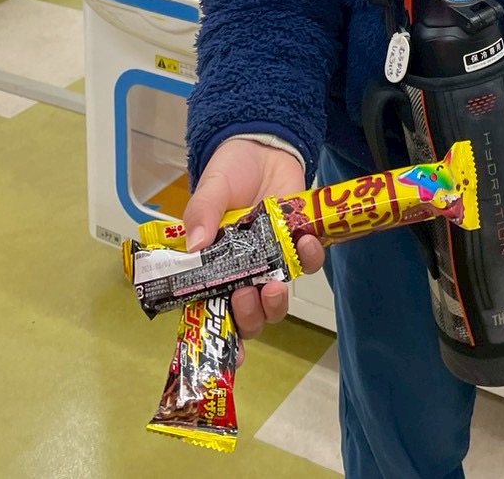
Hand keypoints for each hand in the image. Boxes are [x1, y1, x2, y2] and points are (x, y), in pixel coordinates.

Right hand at [183, 139, 323, 356]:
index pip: (211, 312)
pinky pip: (307, 264)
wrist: (265, 146)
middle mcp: (243, 273)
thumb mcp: (210, 188)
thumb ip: (201, 212)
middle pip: (247, 317)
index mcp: (213, 268)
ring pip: (276, 301)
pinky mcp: (298, 245)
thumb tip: (194, 245)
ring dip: (276, 302)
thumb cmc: (230, 172)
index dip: (218, 340)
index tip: (229, 357)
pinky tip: (307, 242)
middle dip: (249, 318)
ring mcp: (272, 262)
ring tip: (274, 285)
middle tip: (247, 296)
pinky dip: (310, 259)